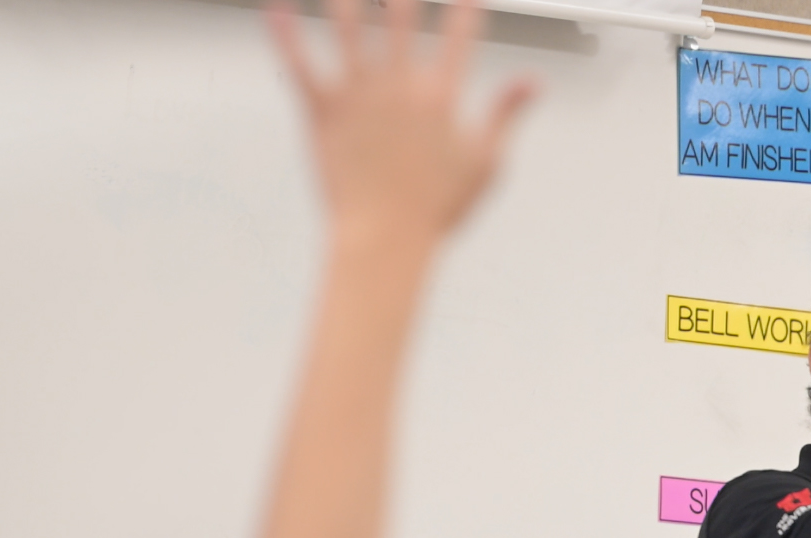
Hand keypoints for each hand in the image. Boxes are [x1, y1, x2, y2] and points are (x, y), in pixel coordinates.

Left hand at [270, 0, 535, 249]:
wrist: (385, 240)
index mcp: (441, 95)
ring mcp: (358, 95)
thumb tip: (533, 82)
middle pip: (401, 14)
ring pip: (348, 26)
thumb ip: (507, 113)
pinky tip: (277, 7)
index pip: (461, 33)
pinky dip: (286, 30)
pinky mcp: (323, 111)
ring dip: (346, 1)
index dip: (466, 6)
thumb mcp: (486, 162)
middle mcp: (399, 85)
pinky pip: (300, 61)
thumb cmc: (435, 210)